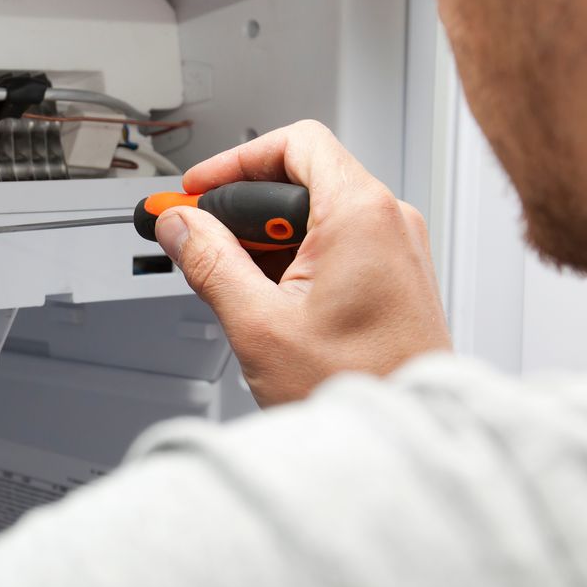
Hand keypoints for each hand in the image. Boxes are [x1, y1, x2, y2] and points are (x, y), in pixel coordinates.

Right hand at [157, 121, 449, 405]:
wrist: (407, 443)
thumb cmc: (358, 388)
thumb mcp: (259, 324)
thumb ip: (210, 262)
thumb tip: (179, 225)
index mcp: (362, 214)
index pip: (295, 143)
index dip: (236, 161)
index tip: (198, 190)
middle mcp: (390, 222)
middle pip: (303, 178)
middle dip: (246, 210)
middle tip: (202, 243)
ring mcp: (399, 251)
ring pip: (319, 216)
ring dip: (269, 241)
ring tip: (238, 289)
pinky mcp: (398, 279)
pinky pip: (340, 245)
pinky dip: (298, 261)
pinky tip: (272, 304)